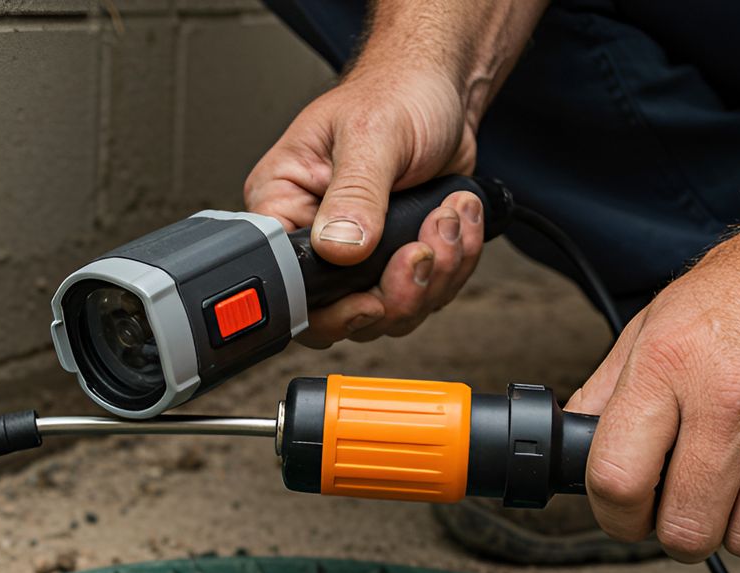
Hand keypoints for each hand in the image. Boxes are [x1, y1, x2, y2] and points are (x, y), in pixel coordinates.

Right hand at [243, 68, 486, 346]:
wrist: (441, 91)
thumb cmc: (395, 95)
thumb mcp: (371, 136)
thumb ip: (354, 195)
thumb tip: (339, 247)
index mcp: (283, 204)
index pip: (286, 282)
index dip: (330, 306)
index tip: (371, 297)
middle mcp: (313, 237)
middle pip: (341, 314)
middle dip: (397, 293)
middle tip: (422, 251)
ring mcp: (356, 255)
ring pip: (391, 312)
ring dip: (436, 272)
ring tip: (447, 217)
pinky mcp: (396, 259)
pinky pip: (426, 294)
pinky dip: (454, 264)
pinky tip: (456, 220)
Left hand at [568, 211, 739, 560]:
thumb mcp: (656, 322)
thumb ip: (608, 392)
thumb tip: (572, 449)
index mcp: (671, 365)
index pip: (617, 481)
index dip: (614, 516)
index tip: (627, 515)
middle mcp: (737, 397)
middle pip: (688, 529)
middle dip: (678, 532)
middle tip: (687, 506)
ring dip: (739, 530)